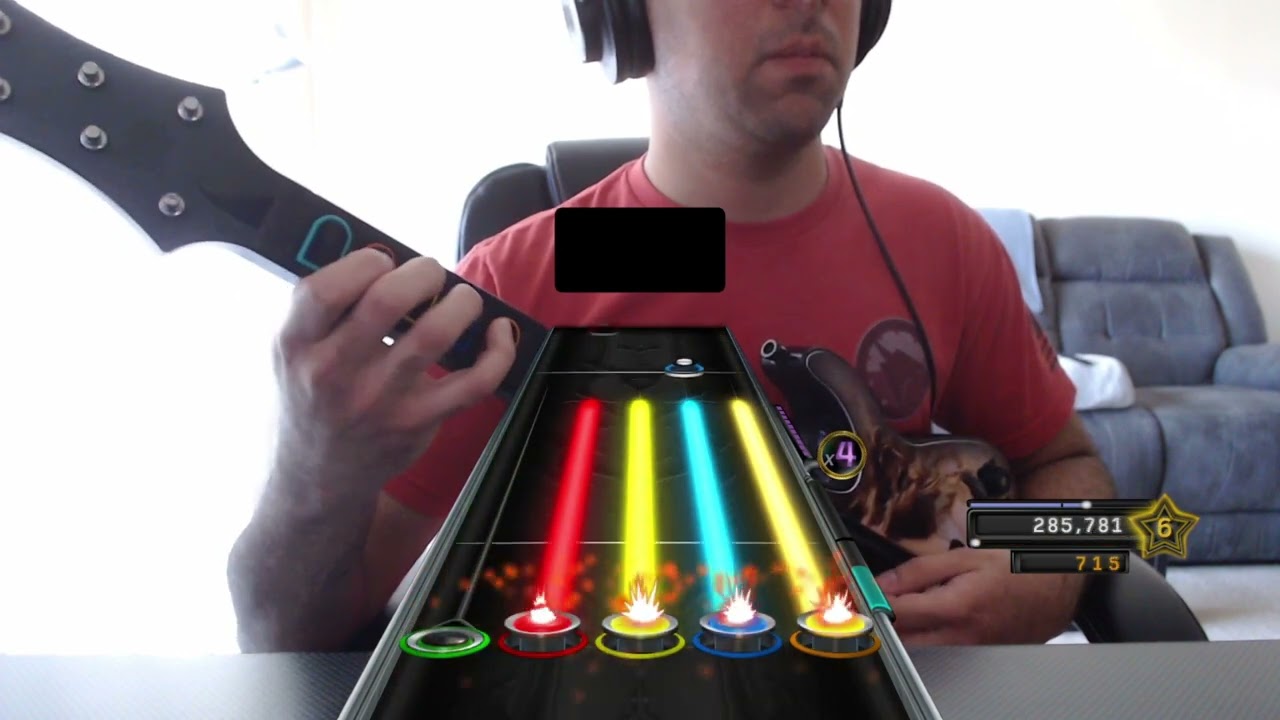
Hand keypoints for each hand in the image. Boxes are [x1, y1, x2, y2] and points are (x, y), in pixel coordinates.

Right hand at [273, 249, 517, 490]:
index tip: (383, 261)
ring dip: (461, 302)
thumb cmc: (312, 395)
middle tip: (429, 274)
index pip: (324, 289)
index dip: (364, 262)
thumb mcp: (293, 350)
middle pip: (388, 301)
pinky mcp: (419, 421)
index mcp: (295, 344)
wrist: (317, 475)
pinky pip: (475, 381)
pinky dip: (499, 351)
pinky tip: (497, 331)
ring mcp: (380, 401)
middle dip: (422, 272)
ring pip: (436, 333)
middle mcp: (334, 373)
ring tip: (461, 298)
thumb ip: (324, 306)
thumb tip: (381, 254)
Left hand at [875, 549, 1080, 644]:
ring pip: (920, 652)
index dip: (870, 603)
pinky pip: (940, 655)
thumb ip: (919, 571)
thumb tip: (883, 583)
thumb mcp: (965, 557)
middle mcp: (963, 637)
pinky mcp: (978, 659)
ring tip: (895, 611)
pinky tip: (922, 622)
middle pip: (903, 641)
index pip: (897, 614)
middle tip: (868, 604)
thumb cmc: (1016, 567)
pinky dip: (923, 641)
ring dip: (901, 634)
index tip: (855, 594)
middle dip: (881, 624)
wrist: (1058, 588)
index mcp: (957, 608)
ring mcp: (971, 653)